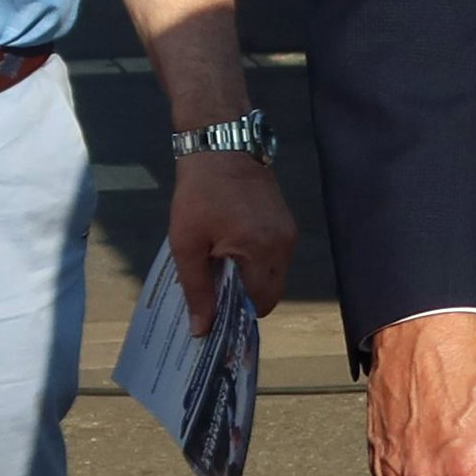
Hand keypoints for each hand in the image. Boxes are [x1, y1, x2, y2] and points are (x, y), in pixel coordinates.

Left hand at [165, 148, 295, 334]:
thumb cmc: (199, 194)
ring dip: (252, 281)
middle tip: (216, 292)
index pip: (259, 304)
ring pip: (275, 277)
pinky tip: (232, 251)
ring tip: (221, 268)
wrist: (221, 145)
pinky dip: (258, 263)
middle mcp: (283, 246)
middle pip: (271, 294)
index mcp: (261, 252)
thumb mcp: (187, 243)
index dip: (238, 315)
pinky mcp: (286, 223)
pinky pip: (276, 258)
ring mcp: (289, 233)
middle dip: (245, 300)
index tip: (216, 314)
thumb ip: (197, 289)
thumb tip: (203, 331)